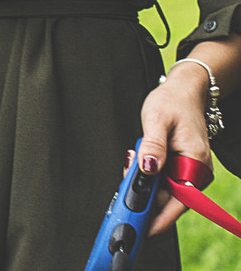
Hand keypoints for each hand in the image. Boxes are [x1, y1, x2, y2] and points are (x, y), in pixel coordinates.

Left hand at [136, 60, 213, 235]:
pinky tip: (133, 167)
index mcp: (195, 161)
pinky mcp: (177, 165)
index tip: (146, 227)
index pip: (181, 199)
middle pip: (170, 198)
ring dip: (143, 187)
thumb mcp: (156, 119)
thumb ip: (152, 144)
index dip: (163, 217)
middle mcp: (194, 169)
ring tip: (127, 176)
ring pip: (163, 190)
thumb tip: (147, 168)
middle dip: (145, 199)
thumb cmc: (172, 102)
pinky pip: (161, 179)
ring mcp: (186, 168)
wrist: (182, 91)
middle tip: (123, 201)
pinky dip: (145, 177)